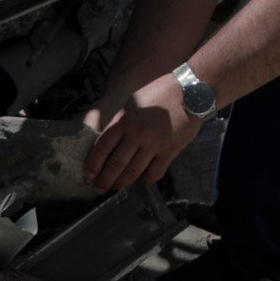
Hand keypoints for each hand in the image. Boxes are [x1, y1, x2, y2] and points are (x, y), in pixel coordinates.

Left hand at [82, 73, 199, 193]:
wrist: (190, 92)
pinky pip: (154, 172)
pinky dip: (146, 178)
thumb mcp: (133, 102)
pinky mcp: (170, 151)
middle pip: (116, 163)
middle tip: (99, 188)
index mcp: (125, 120)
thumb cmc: (160, 93)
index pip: (103, 145)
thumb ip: (122, 122)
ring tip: (115, 188)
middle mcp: (137, 134)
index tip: (89, 172)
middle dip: (105, 179)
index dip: (94, 162)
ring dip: (122, 183)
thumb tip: (110, 142)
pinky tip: (143, 179)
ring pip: (133, 171)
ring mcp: (154, 144)